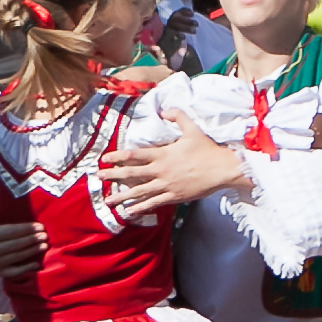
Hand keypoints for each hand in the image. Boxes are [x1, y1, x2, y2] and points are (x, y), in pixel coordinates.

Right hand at [0, 220, 44, 280]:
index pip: (9, 232)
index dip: (25, 229)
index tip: (40, 226)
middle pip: (15, 245)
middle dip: (31, 240)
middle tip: (45, 235)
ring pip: (16, 257)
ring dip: (32, 251)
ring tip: (44, 245)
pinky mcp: (0, 272)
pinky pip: (14, 273)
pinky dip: (26, 269)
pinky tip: (37, 264)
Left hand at [102, 111, 254, 216]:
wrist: (222, 169)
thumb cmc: (207, 150)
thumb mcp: (193, 130)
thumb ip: (178, 117)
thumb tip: (164, 109)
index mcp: (162, 154)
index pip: (134, 155)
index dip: (117, 156)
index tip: (105, 158)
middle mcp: (161, 170)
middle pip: (131, 173)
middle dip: (113, 175)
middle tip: (98, 177)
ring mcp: (166, 184)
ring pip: (139, 191)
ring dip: (122, 196)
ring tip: (107, 201)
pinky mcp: (174, 195)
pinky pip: (153, 203)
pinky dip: (140, 207)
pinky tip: (129, 211)